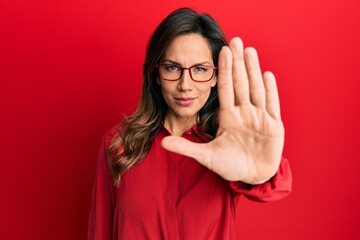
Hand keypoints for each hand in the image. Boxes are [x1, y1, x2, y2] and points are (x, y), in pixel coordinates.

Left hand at [161, 37, 284, 184]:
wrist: (251, 177)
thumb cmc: (230, 166)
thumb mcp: (206, 156)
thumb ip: (186, 148)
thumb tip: (162, 142)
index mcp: (228, 117)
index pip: (225, 89)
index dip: (223, 70)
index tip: (221, 52)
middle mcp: (244, 113)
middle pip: (240, 83)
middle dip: (238, 62)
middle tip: (235, 40)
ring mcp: (260, 118)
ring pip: (256, 89)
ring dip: (253, 70)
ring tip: (250, 50)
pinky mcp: (274, 127)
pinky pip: (272, 105)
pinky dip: (270, 91)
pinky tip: (267, 74)